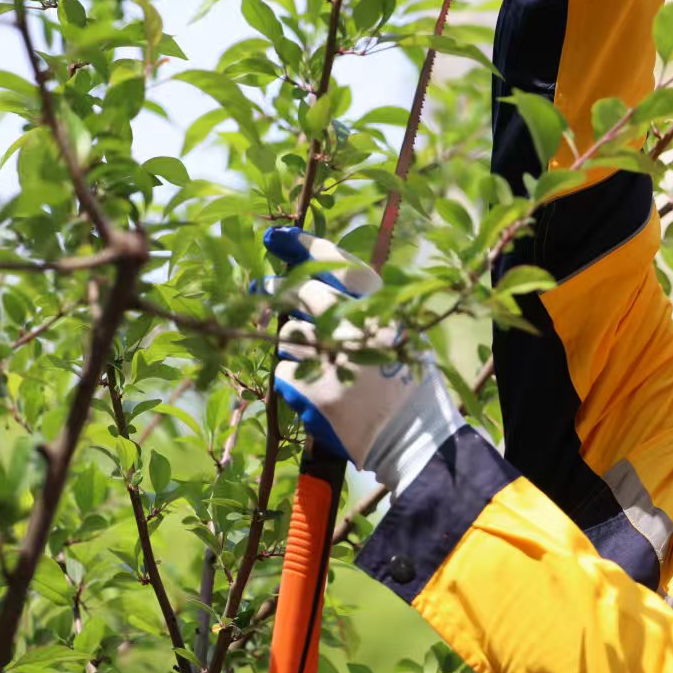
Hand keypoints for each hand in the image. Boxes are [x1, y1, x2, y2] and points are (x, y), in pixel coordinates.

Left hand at [260, 227, 462, 493]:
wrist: (412, 436)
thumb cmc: (407, 382)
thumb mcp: (400, 333)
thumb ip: (364, 307)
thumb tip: (315, 280)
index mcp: (383, 307)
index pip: (337, 262)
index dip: (305, 246)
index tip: (278, 237)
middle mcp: (354, 325)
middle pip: (301, 293)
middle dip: (277, 288)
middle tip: (259, 285)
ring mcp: (331, 358)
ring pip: (289, 335)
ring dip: (295, 346)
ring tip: (318, 363)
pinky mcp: (312, 389)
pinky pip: (285, 371)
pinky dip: (294, 380)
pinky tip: (317, 391)